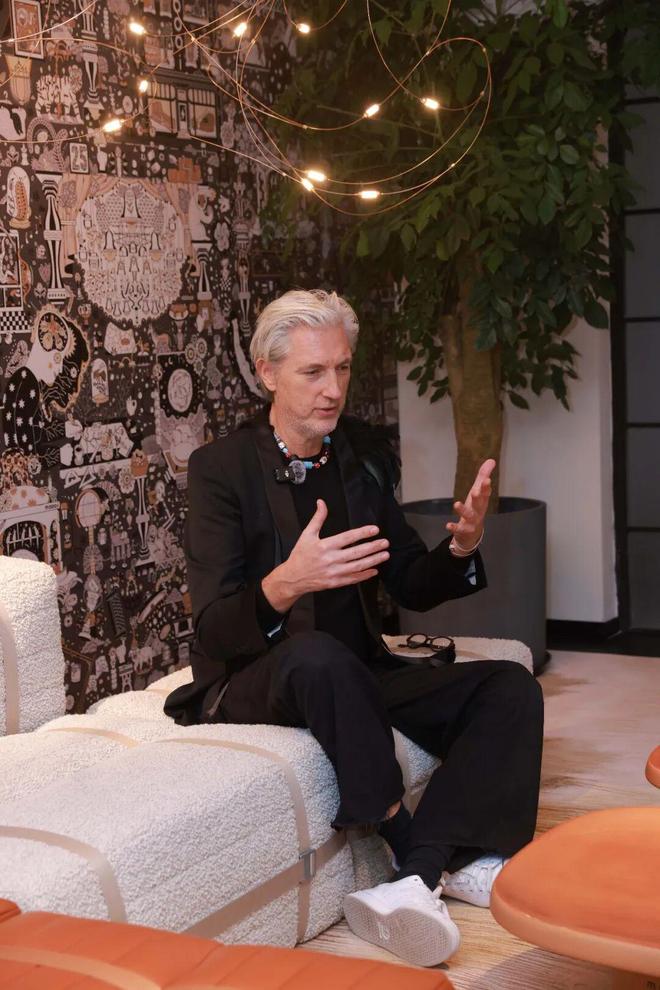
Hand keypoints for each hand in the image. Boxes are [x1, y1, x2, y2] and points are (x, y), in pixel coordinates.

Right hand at [262, 499, 389, 612]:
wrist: (292, 578)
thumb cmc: (300, 555)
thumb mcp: (307, 534)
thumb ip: (317, 518)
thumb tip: (321, 502)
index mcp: (325, 546)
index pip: (348, 537)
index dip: (362, 533)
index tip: (375, 529)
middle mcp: (331, 559)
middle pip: (356, 552)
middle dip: (373, 547)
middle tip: (385, 542)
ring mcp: (334, 572)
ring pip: (357, 566)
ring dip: (373, 560)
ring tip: (385, 554)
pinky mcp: (335, 582)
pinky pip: (353, 578)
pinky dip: (364, 575)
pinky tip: (374, 570)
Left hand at [445, 459, 495, 550]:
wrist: (471, 534)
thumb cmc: (475, 509)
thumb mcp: (478, 492)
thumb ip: (483, 476)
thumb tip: (492, 460)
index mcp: (482, 501)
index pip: (485, 493)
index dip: (486, 487)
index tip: (487, 479)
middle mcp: (478, 511)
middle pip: (479, 504)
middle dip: (478, 498)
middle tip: (475, 491)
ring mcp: (472, 522)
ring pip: (469, 516)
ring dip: (463, 511)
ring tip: (456, 504)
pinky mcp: (463, 530)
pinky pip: (459, 529)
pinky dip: (454, 527)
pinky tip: (447, 525)